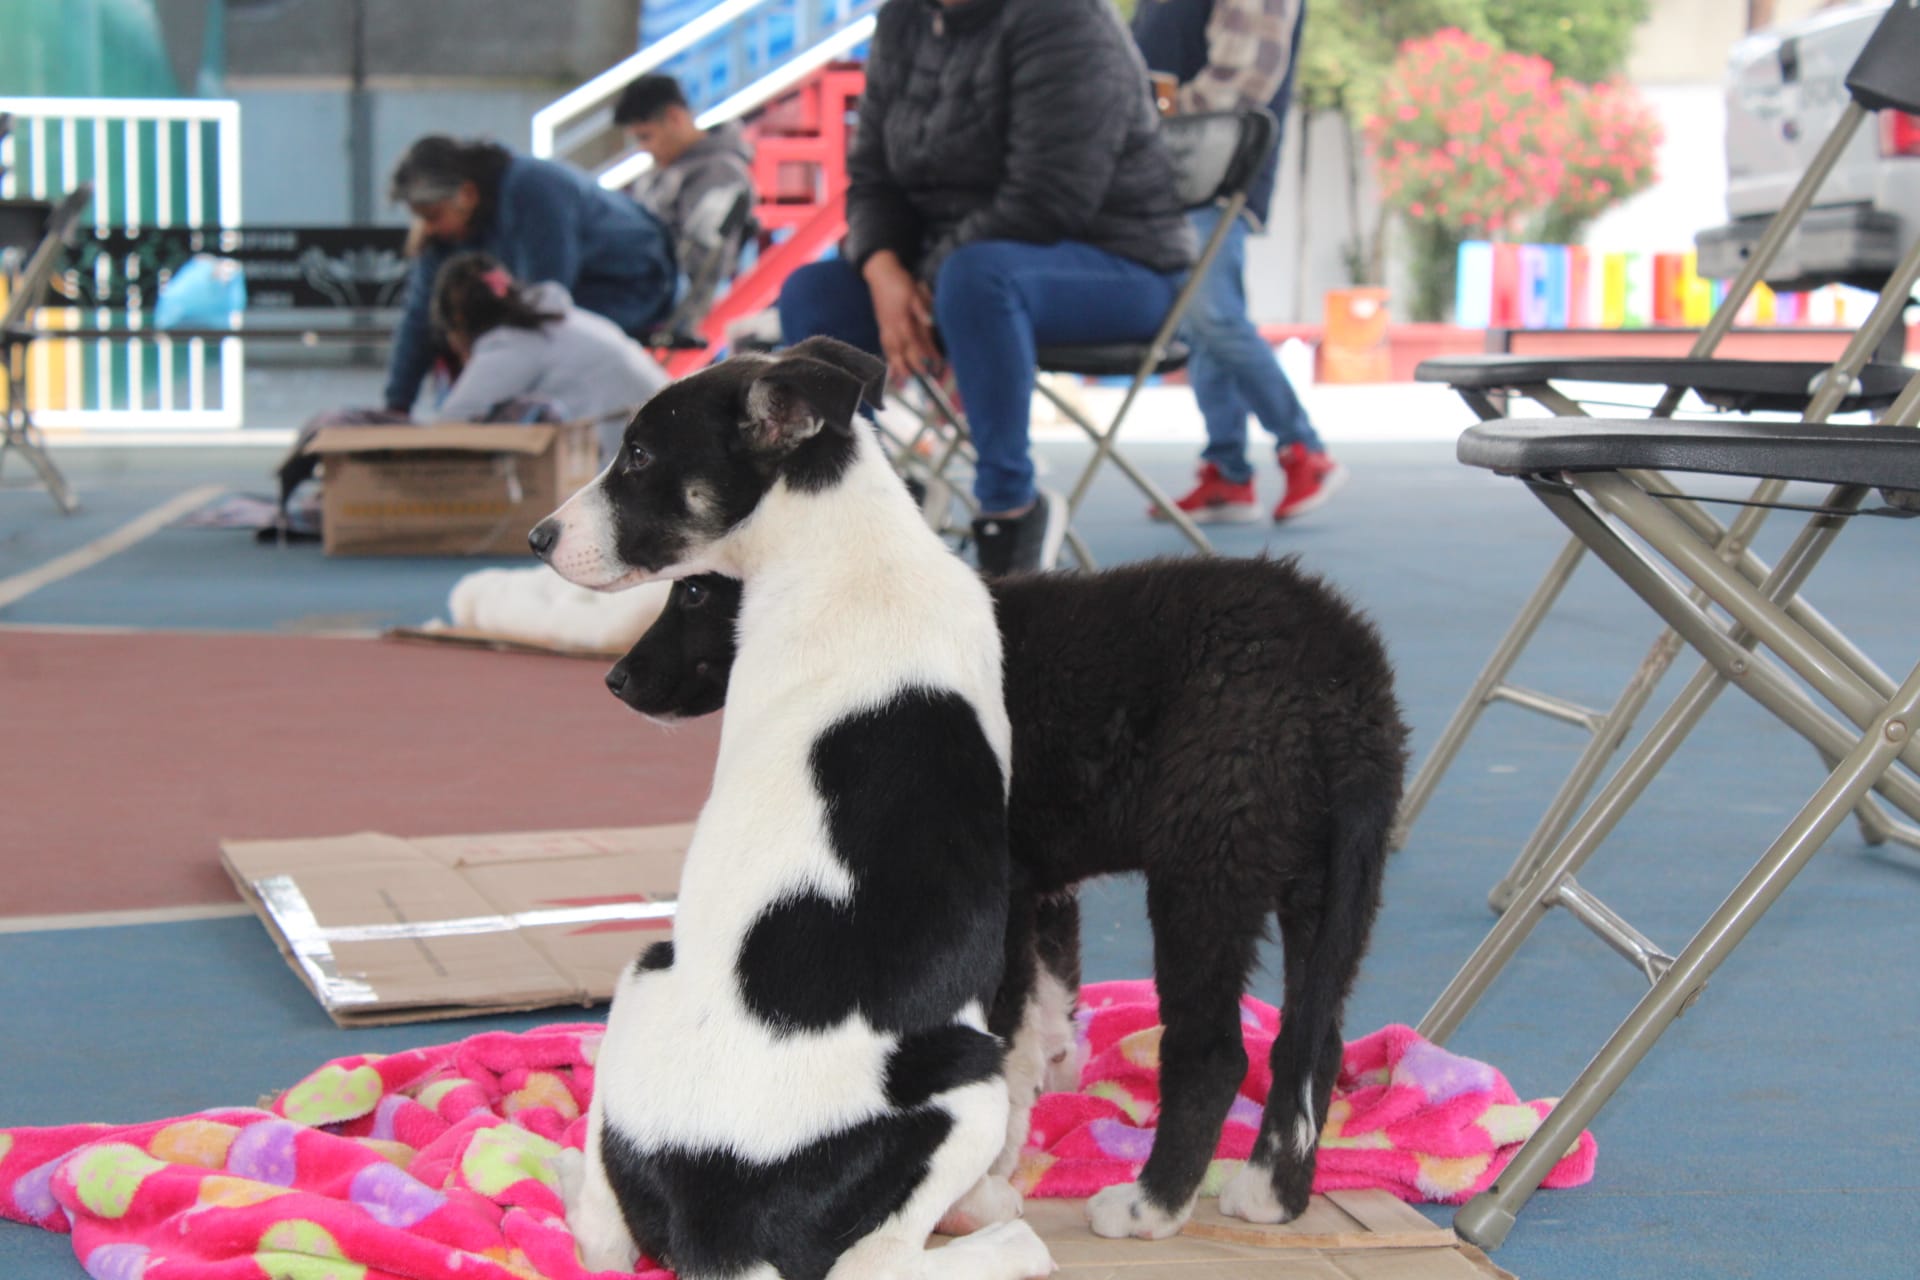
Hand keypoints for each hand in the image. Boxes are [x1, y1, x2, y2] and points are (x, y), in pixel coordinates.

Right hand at [863, 252, 940, 382]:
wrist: (880, 274)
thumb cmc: (900, 283)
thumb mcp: (914, 292)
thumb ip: (922, 308)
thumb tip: (930, 321)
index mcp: (902, 320)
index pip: (915, 342)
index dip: (925, 355)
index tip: (935, 365)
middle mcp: (892, 328)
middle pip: (903, 352)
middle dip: (912, 366)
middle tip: (922, 379)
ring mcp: (885, 329)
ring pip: (892, 352)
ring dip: (898, 367)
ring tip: (905, 379)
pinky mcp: (881, 328)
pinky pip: (885, 347)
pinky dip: (889, 359)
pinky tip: (894, 368)